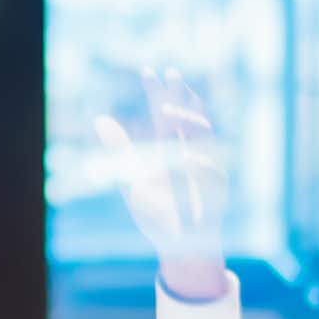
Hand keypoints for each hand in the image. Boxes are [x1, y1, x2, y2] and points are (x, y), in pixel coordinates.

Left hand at [93, 68, 228, 298]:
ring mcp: (205, 166)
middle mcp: (187, 151)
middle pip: (186, 115)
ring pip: (203, 135)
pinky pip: (211, 172)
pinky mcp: (217, 188)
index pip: (162, 113)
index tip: (149, 71)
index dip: (156, 92)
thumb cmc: (156, 215)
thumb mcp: (130, 180)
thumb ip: (119, 150)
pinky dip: (199, 164)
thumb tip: (100, 120)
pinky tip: (188, 159)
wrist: (177, 247)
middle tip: (171, 73)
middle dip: (180, 94)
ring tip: (169, 111)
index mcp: (166, 148)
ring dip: (188, 121)